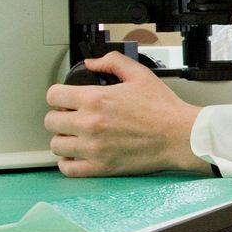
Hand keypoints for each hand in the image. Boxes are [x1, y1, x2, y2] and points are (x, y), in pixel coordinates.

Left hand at [44, 53, 210, 177]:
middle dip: (60, 116)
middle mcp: (90, 124)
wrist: (180, 136)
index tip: (66, 99)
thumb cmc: (164, 109)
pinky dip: (68, 163)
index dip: (59, 95)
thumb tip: (92, 63)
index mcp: (96, 99)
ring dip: (63, 139)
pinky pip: (69, 169)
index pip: (53, 96)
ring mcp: (94, 148)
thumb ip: (112, 62)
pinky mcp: (101, 167)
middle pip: (51, 121)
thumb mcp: (140, 74)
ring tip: (75, 137)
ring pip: (56, 145)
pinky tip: (77, 155)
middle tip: (72, 118)